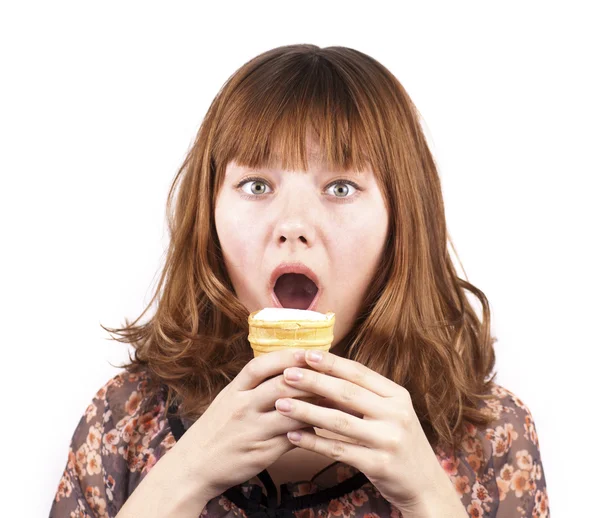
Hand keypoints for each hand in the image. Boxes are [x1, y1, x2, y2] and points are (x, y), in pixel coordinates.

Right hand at [171, 348, 317, 502]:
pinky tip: (321, 427)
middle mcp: (242, 407)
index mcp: (234, 390)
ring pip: (292, 414)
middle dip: (310, 379)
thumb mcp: (228, 399)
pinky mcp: (262, 453)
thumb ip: (253, 384)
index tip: (309, 351)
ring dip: (316, 406)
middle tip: (332, 375)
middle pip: (281, 386)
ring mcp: (252, 431)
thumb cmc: (217, 428)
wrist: (194, 465)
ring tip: (334, 400)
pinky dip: (310, 431)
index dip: (287, 356)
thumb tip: (289, 368)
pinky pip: (293, 439)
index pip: (261, 366)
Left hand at [274, 350, 464, 515]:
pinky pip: (338, 450)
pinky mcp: (379, 465)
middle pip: (347, 392)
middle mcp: (395, 414)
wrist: (425, 485)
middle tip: (287, 373)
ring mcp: (388, 440)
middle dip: (313, 381)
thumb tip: (326, 373)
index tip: (306, 353)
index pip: (359, 373)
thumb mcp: (392, 412)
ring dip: (306, 410)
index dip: (331, 362)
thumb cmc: (400, 442)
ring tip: (281, 403)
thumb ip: (365, 395)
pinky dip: (313, 442)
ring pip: (339, 421)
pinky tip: (293, 435)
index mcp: (397, 395)